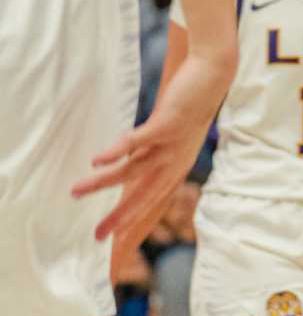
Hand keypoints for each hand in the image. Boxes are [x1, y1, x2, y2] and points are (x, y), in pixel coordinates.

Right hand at [72, 45, 233, 246]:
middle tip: (97, 235)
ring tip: (76, 191)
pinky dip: (117, 152)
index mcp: (177, 165)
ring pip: (133, 169)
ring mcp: (173, 143)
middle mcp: (176, 160)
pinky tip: (97, 161)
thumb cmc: (188, 106)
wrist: (212, 75)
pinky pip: (138, 141)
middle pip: (145, 194)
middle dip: (121, 216)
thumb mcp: (170, 136)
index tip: (114, 239)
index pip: (153, 199)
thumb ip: (150, 151)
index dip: (134, 218)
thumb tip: (127, 163)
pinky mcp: (168, 123)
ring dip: (103, 183)